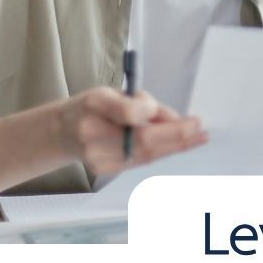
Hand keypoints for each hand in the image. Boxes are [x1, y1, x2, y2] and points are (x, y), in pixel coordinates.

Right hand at [56, 87, 206, 174]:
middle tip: (200, 129)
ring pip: (146, 154)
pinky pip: (141, 161)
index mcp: (94, 105)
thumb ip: (140, 102)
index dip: (159, 117)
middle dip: (176, 136)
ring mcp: (98, 157)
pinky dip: (162, 152)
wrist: (62, 131)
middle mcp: (92, 134)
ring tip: (198, 138)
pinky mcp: (105, 170)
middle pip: (143, 141)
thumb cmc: (92, 107)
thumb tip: (173, 118)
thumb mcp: (111, 92)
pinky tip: (180, 145)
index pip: (129, 114)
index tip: (186, 116)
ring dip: (175, 146)